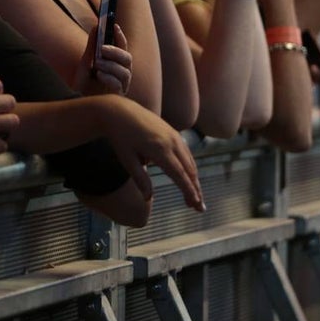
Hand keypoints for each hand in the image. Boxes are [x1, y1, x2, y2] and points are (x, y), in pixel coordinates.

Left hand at [75, 23, 132, 95]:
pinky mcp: (118, 96)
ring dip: (110, 65)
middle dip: (116, 52)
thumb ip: (92, 46)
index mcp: (117, 62)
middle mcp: (122, 72)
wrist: (78, 100)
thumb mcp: (85, 61)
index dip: (120, 36)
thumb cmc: (84, 80)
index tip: (114, 26)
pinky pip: (118, 85)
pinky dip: (109, 78)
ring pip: (124, 72)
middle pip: (127, 58)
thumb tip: (96, 27)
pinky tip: (99, 75)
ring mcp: (122, 85)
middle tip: (102, 48)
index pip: (123, 46)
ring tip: (97, 64)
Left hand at [104, 97, 204, 211]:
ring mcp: (174, 135)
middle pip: (189, 170)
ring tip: (195, 197)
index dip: (189, 191)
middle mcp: (171, 141)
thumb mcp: (127, 159)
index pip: (179, 175)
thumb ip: (140, 179)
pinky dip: (190, 167)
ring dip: (194, 180)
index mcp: (160, 149)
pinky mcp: (172, 132)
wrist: (119, 112)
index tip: (196, 204)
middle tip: (199, 208)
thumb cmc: (120, 137)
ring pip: (190, 161)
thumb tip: (148, 199)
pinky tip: (189, 178)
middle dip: (195, 189)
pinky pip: (186, 152)